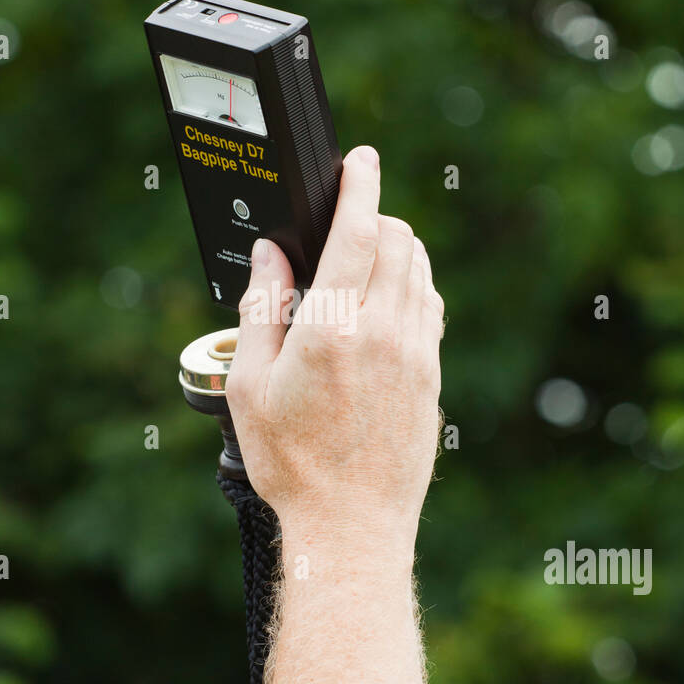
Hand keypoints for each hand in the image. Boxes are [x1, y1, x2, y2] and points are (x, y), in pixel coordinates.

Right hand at [224, 145, 444, 545]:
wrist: (351, 526)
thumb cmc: (291, 462)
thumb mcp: (250, 386)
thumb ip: (262, 308)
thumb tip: (271, 253)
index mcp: (332, 329)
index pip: (360, 232)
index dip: (362, 185)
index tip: (361, 158)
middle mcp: (384, 334)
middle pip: (398, 241)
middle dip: (375, 217)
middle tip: (347, 224)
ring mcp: (416, 355)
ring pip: (419, 270)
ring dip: (396, 248)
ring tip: (364, 261)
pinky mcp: (432, 378)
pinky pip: (430, 308)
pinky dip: (413, 286)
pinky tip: (388, 303)